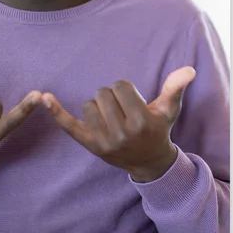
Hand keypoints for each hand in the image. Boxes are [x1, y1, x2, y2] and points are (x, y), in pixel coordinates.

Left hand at [42, 67, 196, 182]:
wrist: (148, 162)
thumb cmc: (157, 129)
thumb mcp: (169, 110)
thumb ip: (175, 88)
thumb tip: (189, 69)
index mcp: (140, 121)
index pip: (121, 86)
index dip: (125, 89)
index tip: (132, 102)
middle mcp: (121, 133)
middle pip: (103, 93)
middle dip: (111, 97)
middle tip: (122, 111)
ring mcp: (103, 141)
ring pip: (89, 104)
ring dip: (98, 106)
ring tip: (111, 118)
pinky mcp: (89, 145)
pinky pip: (69, 125)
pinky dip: (55, 111)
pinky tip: (43, 97)